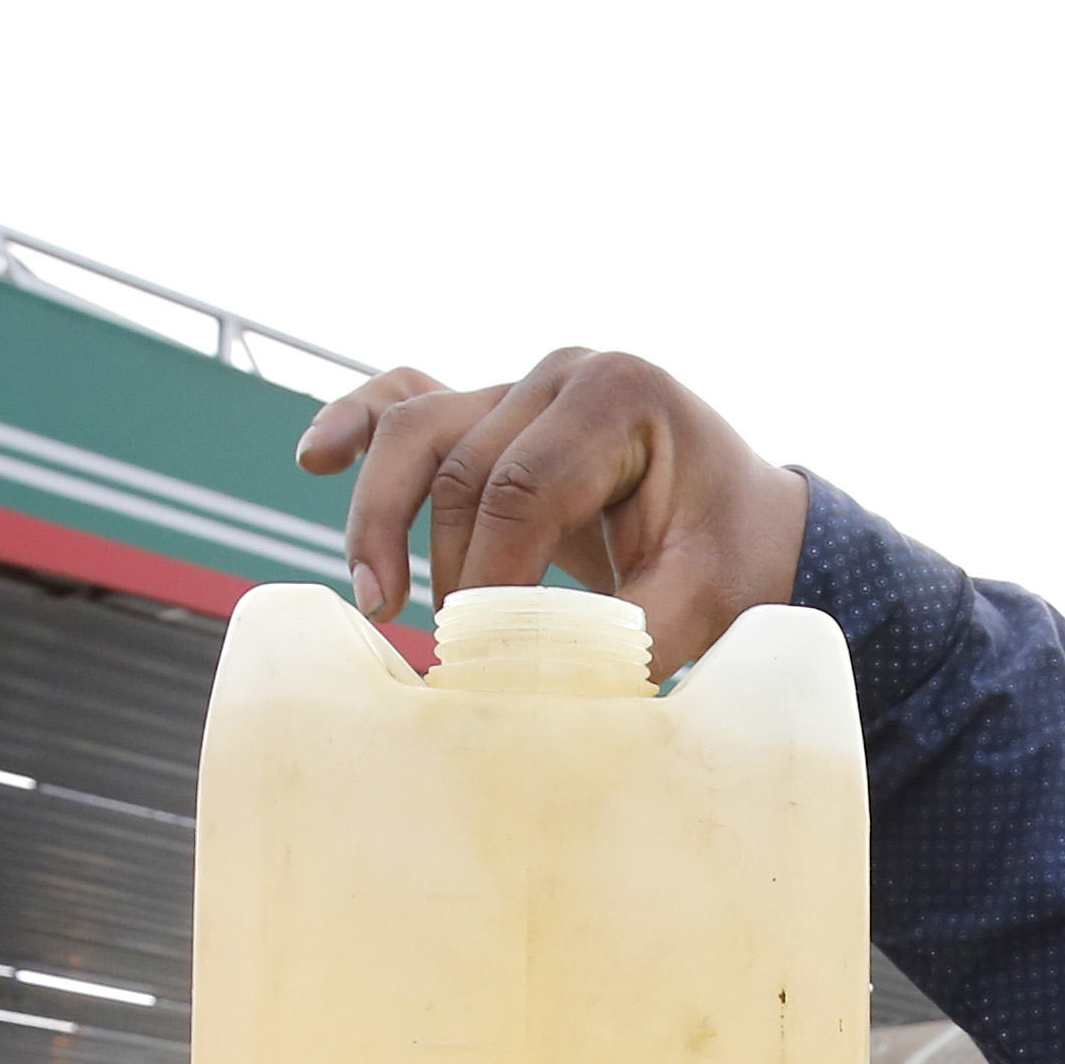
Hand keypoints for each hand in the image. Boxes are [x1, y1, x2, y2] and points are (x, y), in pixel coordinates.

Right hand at [296, 349, 811, 676]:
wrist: (750, 520)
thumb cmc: (731, 556)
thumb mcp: (699, 598)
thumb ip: (623, 637)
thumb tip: (540, 690)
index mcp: (618, 395)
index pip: (523, 486)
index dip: (490, 574)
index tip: (480, 653)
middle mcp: (561, 373)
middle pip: (459, 461)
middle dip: (442, 562)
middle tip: (446, 653)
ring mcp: (519, 384)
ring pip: (416, 431)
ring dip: (382, 514)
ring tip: (376, 598)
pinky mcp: (491, 408)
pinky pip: (407, 402)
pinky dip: (357, 426)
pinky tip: (314, 459)